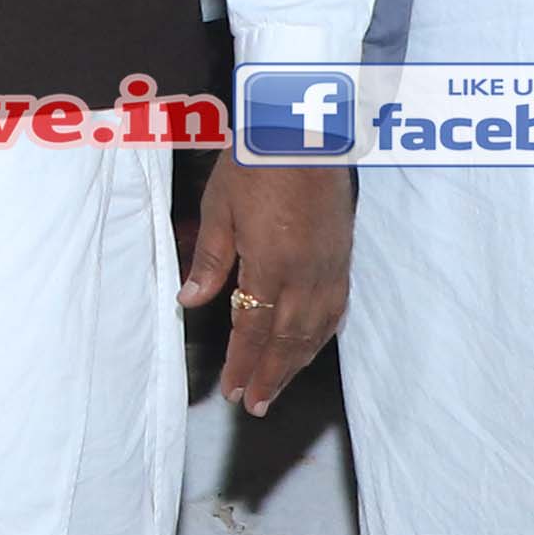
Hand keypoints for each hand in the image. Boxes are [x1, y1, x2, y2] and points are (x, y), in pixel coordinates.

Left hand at [188, 153, 353, 408]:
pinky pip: (336, 306)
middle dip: (271, 375)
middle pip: (288, 338)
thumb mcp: (218, 207)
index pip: (254, 328)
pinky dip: (323, 333)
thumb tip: (191, 301)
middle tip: (256, 405)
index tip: (234, 391)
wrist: (306, 129)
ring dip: (296, 362)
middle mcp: (306, 273)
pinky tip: (313, 344)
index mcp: (271, 264)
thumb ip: (210, 259)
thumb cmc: (255, 162)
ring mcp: (330, 266)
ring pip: (316, 328)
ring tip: (279, 386)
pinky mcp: (343, 255)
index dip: (244, 364)